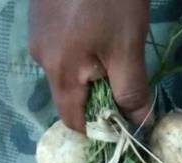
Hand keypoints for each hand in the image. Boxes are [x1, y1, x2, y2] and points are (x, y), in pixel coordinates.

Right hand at [29, 0, 150, 131]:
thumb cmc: (113, 0)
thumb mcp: (129, 50)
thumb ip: (133, 93)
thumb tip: (141, 125)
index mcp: (60, 71)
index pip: (73, 121)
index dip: (98, 131)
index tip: (123, 128)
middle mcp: (42, 56)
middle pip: (71, 97)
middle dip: (100, 102)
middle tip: (128, 90)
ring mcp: (40, 35)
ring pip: (69, 73)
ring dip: (94, 77)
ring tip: (118, 60)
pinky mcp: (44, 17)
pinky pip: (65, 50)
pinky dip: (86, 56)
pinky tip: (103, 38)